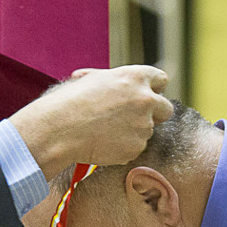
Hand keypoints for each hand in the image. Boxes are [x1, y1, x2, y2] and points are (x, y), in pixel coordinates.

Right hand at [9, 65, 172, 179]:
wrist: (60, 129)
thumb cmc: (69, 102)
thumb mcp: (91, 79)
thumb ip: (113, 81)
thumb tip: (117, 83)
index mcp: (135, 77)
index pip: (161, 80)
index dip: (153, 89)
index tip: (146, 96)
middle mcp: (145, 99)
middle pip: (166, 109)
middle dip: (154, 114)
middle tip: (133, 119)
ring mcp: (143, 125)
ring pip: (147, 131)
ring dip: (132, 132)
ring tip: (104, 131)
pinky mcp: (136, 147)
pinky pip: (134, 148)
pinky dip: (122, 148)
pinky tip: (102, 143)